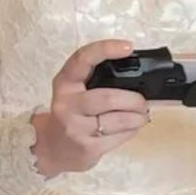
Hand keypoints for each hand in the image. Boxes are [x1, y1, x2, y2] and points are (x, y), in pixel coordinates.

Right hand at [31, 40, 150, 177]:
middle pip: (108, 98)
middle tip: (143, 102)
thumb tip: (137, 75)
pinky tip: (132, 127)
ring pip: (118, 119)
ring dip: (138, 117)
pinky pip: (119, 137)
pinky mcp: (87, 147)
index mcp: (65, 83)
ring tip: (142, 115)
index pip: (83, 59)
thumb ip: (97, 81)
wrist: (52, 148)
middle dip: (134, 100)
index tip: (127, 47)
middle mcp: (67, 104)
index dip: (106, 49)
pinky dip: (132, 130)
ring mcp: (75, 128)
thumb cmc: (72, 114)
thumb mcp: (75, 92)